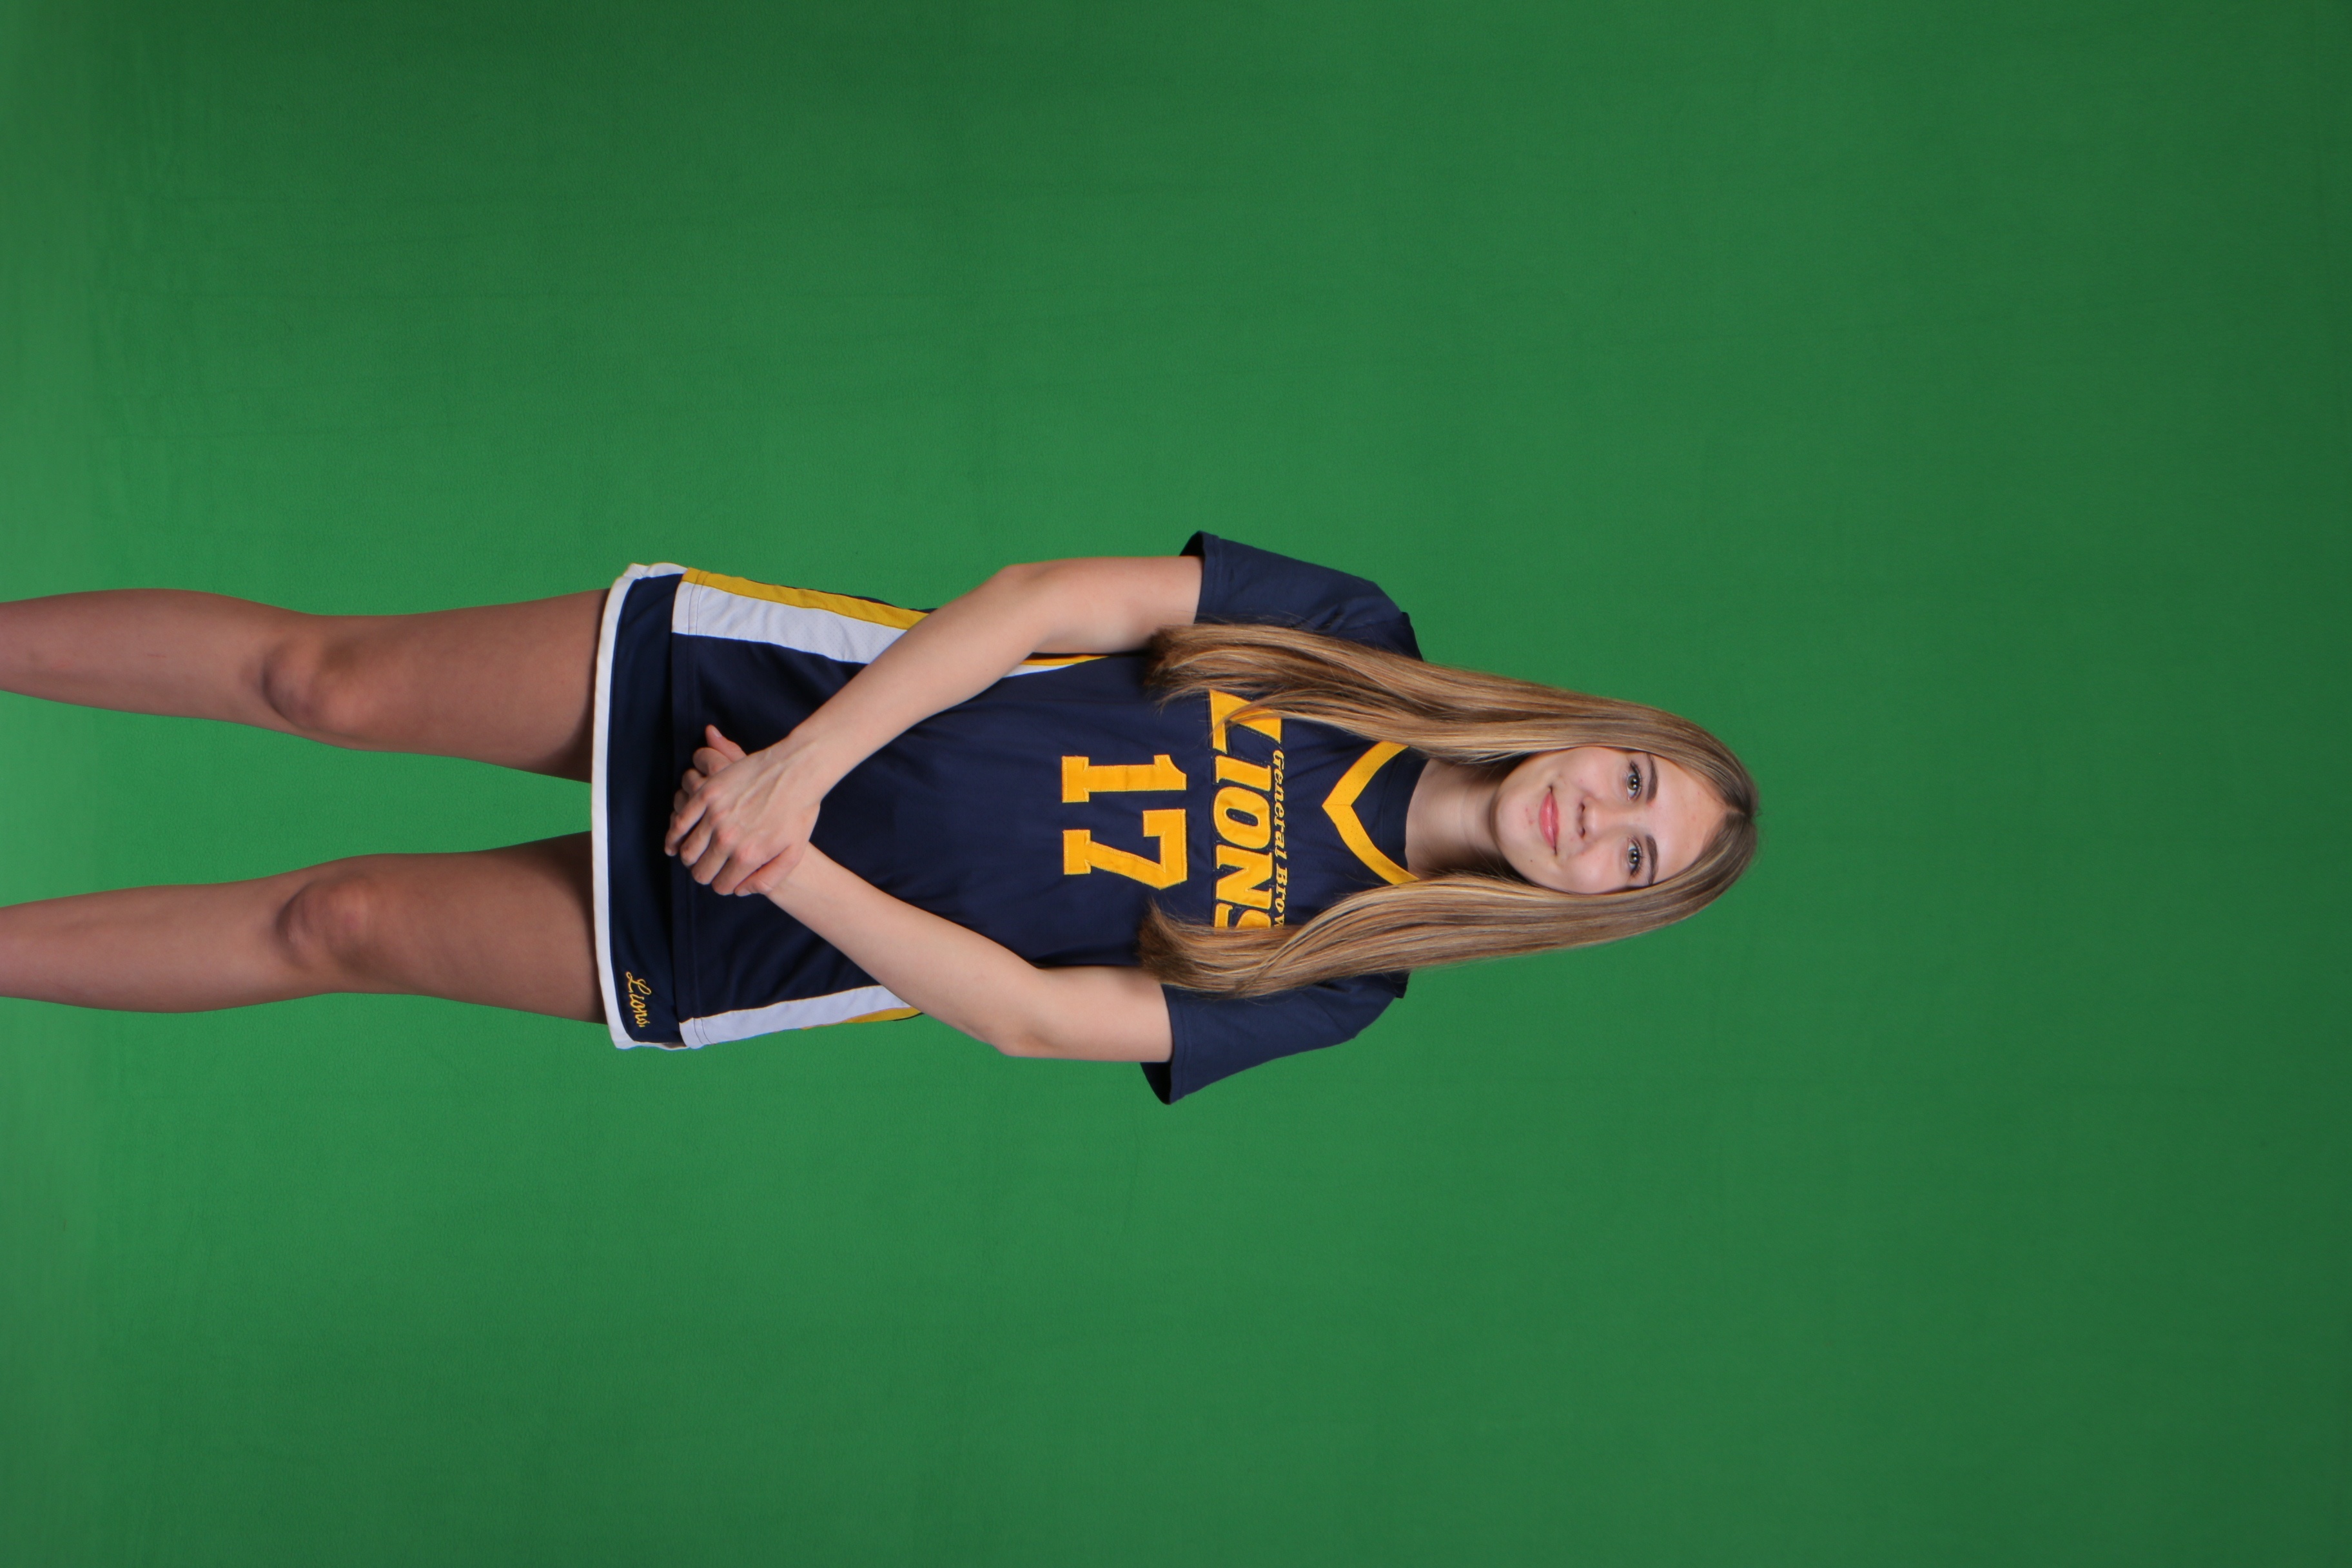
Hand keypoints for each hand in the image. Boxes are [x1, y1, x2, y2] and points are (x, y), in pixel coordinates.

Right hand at [664, 725, 825, 895]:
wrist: (797, 771)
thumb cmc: (798, 812)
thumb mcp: (793, 854)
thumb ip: (767, 879)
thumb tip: (739, 891)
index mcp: (748, 856)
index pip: (722, 885)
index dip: (724, 884)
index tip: (726, 877)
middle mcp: (728, 839)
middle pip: (701, 872)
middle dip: (706, 874)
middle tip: (711, 868)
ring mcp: (715, 815)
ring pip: (688, 851)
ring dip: (691, 857)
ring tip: (698, 855)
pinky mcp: (706, 794)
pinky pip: (679, 822)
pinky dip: (674, 834)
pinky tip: (675, 840)